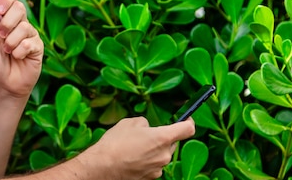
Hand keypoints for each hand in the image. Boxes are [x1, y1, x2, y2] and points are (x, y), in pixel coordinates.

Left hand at [0, 0, 42, 97]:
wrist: (3, 84)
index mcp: (7, 18)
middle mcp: (20, 23)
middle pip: (19, 7)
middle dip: (6, 22)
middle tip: (0, 36)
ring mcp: (30, 34)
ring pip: (24, 27)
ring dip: (10, 41)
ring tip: (7, 51)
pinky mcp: (38, 47)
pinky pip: (29, 43)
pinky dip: (18, 52)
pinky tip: (17, 57)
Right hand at [80, 117, 195, 179]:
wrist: (103, 167)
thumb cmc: (116, 143)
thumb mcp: (130, 123)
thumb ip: (145, 124)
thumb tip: (148, 128)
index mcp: (163, 137)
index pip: (188, 129)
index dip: (188, 121)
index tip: (186, 118)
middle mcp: (165, 155)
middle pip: (173, 142)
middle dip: (163, 137)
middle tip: (147, 134)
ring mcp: (158, 168)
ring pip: (162, 154)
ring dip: (155, 149)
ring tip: (135, 147)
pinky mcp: (151, 178)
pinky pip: (154, 165)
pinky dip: (148, 160)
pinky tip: (133, 157)